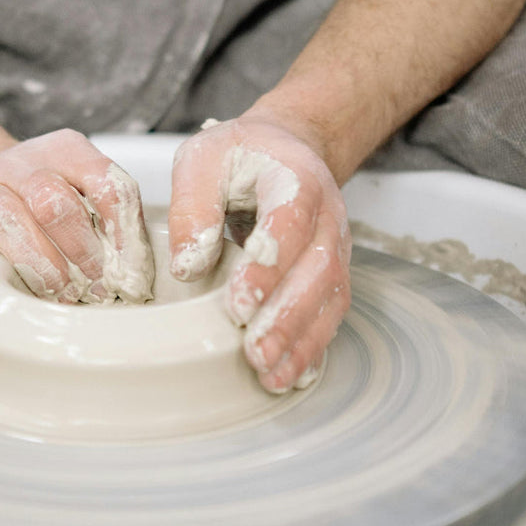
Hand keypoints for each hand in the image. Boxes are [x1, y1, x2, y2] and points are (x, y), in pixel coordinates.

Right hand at [0, 129, 154, 364]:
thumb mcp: (83, 183)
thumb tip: (143, 278)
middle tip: (99, 290)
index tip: (135, 277)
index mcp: (64, 152)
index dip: (125, 235)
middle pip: (53, 200)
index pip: (106, 185)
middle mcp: (18, 167)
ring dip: (37, 266)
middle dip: (82, 251)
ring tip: (59, 299)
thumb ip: (113, 216)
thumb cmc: (40, 193)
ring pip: (4, 219)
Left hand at [168, 115, 350, 392]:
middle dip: (287, 317)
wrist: (286, 149)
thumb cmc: (241, 157)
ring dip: (302, 341)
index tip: (239, 304)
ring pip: (330, 299)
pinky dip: (312, 348)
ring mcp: (336, 248)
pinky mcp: (333, 275)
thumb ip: (193, 205)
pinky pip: (330, 314)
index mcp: (296, 179)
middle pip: (318, 270)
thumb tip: (189, 266)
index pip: (288, 224)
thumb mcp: (203, 158)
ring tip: (272, 376)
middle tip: (255, 352)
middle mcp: (327, 217)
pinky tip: (290, 375)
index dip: (268, 266)